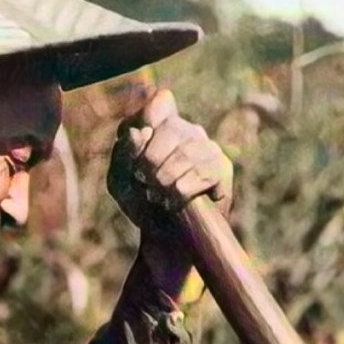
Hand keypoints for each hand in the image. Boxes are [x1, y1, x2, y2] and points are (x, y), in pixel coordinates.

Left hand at [111, 89, 233, 238]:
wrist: (167, 239)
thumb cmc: (142, 204)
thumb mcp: (121, 181)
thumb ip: (123, 154)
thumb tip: (137, 133)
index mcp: (160, 126)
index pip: (160, 104)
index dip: (148, 119)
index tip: (138, 146)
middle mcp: (187, 131)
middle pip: (170, 127)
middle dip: (151, 158)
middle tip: (145, 182)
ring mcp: (207, 148)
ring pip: (187, 151)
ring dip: (167, 177)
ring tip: (159, 196)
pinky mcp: (222, 168)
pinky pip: (204, 171)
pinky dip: (185, 188)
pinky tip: (176, 200)